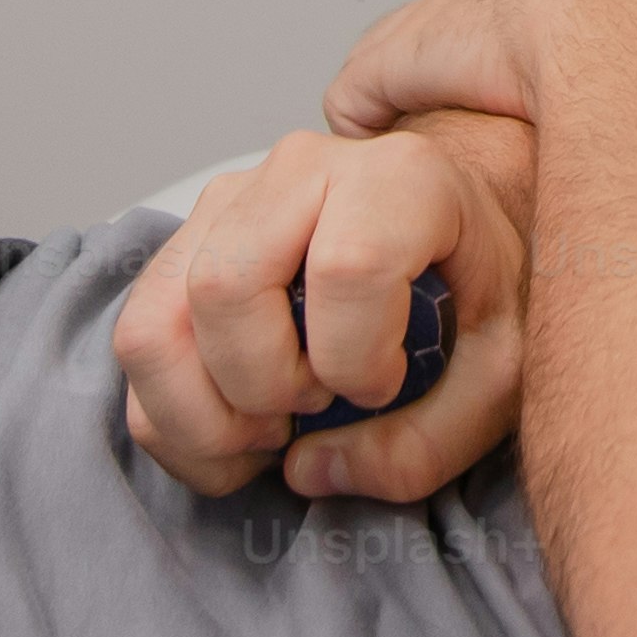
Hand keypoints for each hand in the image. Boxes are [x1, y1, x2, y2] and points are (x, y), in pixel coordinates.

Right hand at [113, 113, 528, 504]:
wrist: (455, 234)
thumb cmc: (481, 293)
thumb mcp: (498, 377)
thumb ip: (425, 444)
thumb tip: (308, 470)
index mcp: (401, 176)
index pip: (348, 268)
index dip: (358, 359)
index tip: (384, 387)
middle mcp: (303, 166)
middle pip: (226, 289)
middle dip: (264, 388)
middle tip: (317, 408)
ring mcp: (230, 199)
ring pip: (153, 324)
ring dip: (202, 414)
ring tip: (271, 430)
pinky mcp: (188, 241)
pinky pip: (138, 342)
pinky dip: (172, 416)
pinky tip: (237, 432)